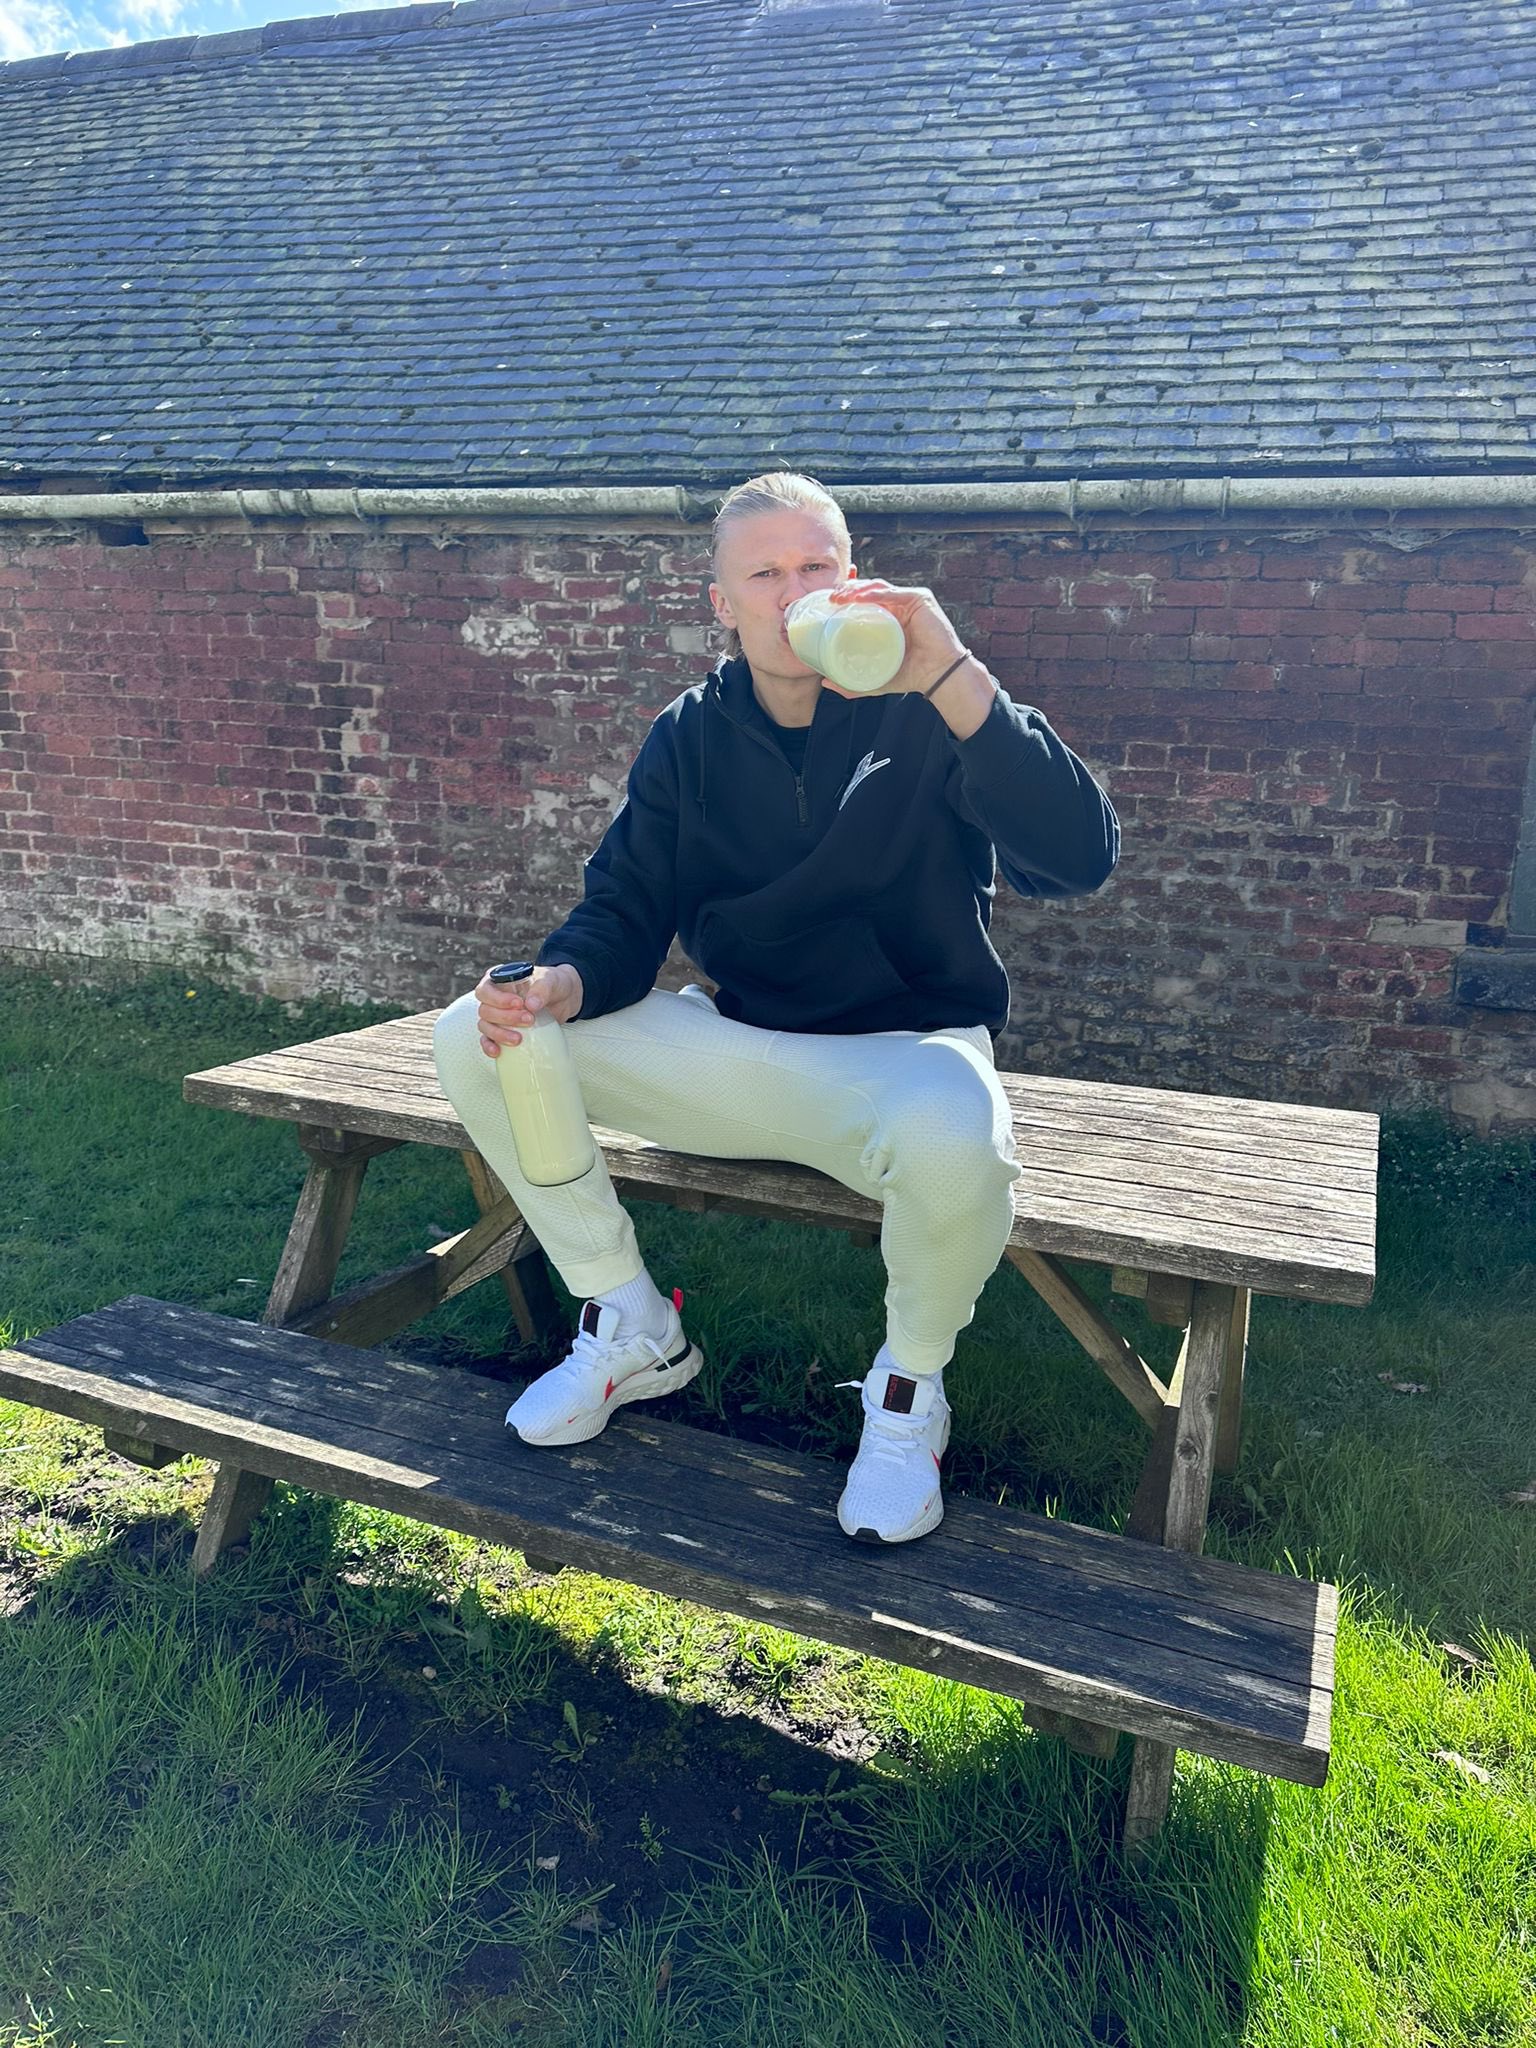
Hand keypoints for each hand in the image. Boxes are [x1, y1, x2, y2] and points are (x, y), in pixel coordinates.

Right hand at [474, 962, 583, 1056]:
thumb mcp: (551, 981)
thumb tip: (531, 1005)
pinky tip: (498, 1051)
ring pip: (485, 1026)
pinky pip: (488, 1040)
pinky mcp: (502, 1031)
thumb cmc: (553, 984)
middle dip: (505, 1018)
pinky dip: (490, 1046)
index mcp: (499, 980)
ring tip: (519, 1039)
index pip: (486, 990)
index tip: (519, 1003)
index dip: (498, 999)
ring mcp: (496, 1016)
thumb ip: (542, 989)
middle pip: (485, 1010)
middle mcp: (493, 998)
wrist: (563, 998)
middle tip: (529, 1019)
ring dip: (499, 1034)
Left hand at [822, 578, 969, 698]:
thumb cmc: (912, 675)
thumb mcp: (875, 678)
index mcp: (889, 617)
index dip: (845, 597)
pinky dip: (875, 593)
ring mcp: (910, 600)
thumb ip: (851, 683)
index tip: (828, 604)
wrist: (939, 677)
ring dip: (857, 589)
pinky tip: (860, 597)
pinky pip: (894, 592)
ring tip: (841, 597)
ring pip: (878, 587)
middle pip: (868, 589)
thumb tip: (825, 682)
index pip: (864, 600)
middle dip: (848, 590)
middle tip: (831, 598)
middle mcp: (899, 606)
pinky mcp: (920, 599)